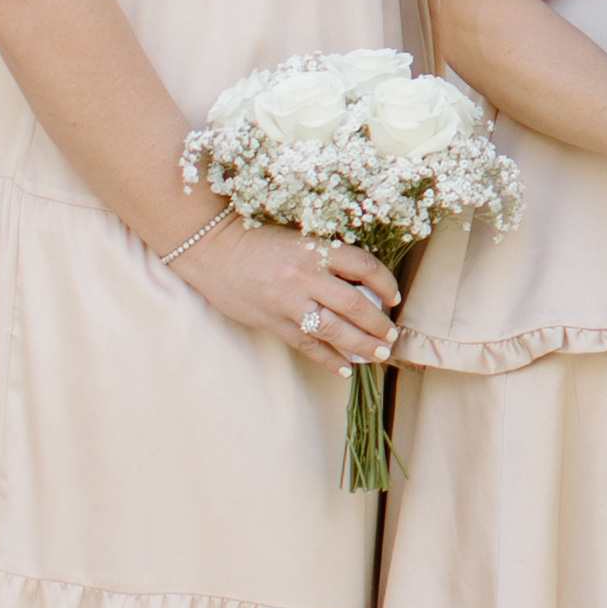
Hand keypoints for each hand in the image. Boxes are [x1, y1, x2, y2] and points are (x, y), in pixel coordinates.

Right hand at [178, 219, 397, 369]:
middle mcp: (306, 276)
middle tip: (391, 337)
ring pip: (334, 330)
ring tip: (378, 355)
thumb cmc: (259, 240)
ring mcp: (289, 302)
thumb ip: (327, 259)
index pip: (364, 267)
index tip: (393, 298)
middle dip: (378, 324)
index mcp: (316, 249)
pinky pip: (307, 345)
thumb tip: (361, 284)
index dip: (385, 283)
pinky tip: (345, 368)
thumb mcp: (299, 239)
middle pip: (354, 305)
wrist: (214, 250)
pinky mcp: (273, 322)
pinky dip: (328, 358)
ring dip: (360, 345)